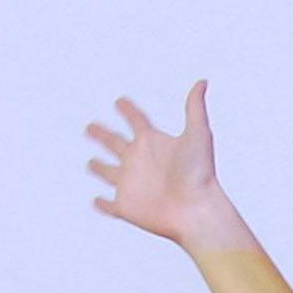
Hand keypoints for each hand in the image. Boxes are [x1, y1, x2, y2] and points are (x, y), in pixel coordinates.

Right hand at [86, 81, 258, 254]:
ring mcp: (131, 184)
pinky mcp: (125, 206)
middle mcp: (139, 160)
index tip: (120, 101)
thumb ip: (195, 108)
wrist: (198, 211)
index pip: (136, 120)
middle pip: (114, 143)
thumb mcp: (198, 134)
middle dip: (101, 134)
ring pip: (108, 172)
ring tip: (91, 164)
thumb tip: (202, 81)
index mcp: (153, 142)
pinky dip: (101, 204)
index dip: (127, 109)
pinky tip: (96, 202)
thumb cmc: (201, 174)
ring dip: (98, 167)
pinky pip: (109, 205)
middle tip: (90, 126)